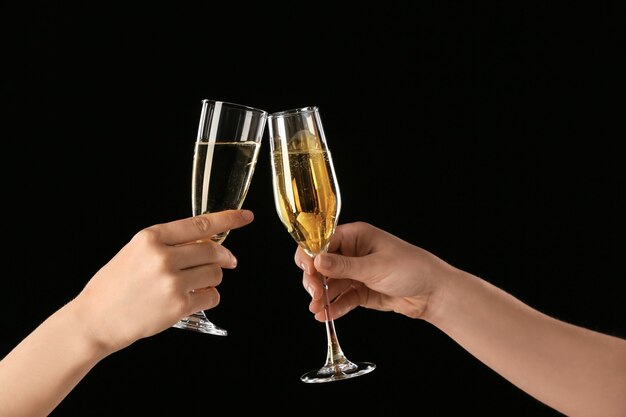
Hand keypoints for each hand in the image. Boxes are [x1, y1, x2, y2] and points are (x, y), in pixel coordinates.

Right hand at [72, 209, 253, 352]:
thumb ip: (170, 244)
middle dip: (226, 256)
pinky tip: (193, 299)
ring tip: (196, 284)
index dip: (228, 219)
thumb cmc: (115, 286)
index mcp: (151, 238)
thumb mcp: (136, 252)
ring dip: (213, 279)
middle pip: (214, 250)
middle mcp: (163, 256)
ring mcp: (172, 281)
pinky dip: (208, 297)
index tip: (245, 216)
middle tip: (228, 261)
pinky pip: (212, 296)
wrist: (94, 320)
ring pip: (216, 274)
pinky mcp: (178, 305)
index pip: (201, 223)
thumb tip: (207, 242)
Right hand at [295, 221, 455, 320]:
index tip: (307, 270)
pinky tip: (324, 315)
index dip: (311, 255)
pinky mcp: (360, 292)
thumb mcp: (375, 266)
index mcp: (355, 236)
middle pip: (322, 264)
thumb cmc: (411, 268)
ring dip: (322, 296)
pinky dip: (333, 307)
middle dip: (315, 279)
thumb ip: (344, 266)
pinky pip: (342, 299)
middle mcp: (352, 253)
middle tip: (315, 293)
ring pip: (330, 284)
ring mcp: (356, 273)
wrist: (433, 293)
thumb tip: (317, 261)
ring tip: (316, 309)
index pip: (323, 241)